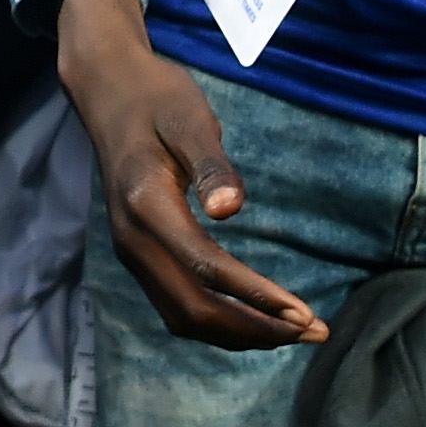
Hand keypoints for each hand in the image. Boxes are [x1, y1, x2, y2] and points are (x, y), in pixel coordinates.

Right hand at [54, 0, 327, 350]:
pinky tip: (256, 319)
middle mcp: (133, 239)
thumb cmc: (157, 98)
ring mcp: (132, 251)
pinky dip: (220, 324)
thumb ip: (210, 165)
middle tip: (316, 332)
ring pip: (184, 317)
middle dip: (257, 329)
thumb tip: (231, 208)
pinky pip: (177, 306)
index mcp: (145, 205)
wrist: (108, 91)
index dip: (256, 297)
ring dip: (241, 334)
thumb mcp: (189, 119)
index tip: (305, 314)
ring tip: (295, 332)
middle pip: (194, 308)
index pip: (205, 266)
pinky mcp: (139, 254)